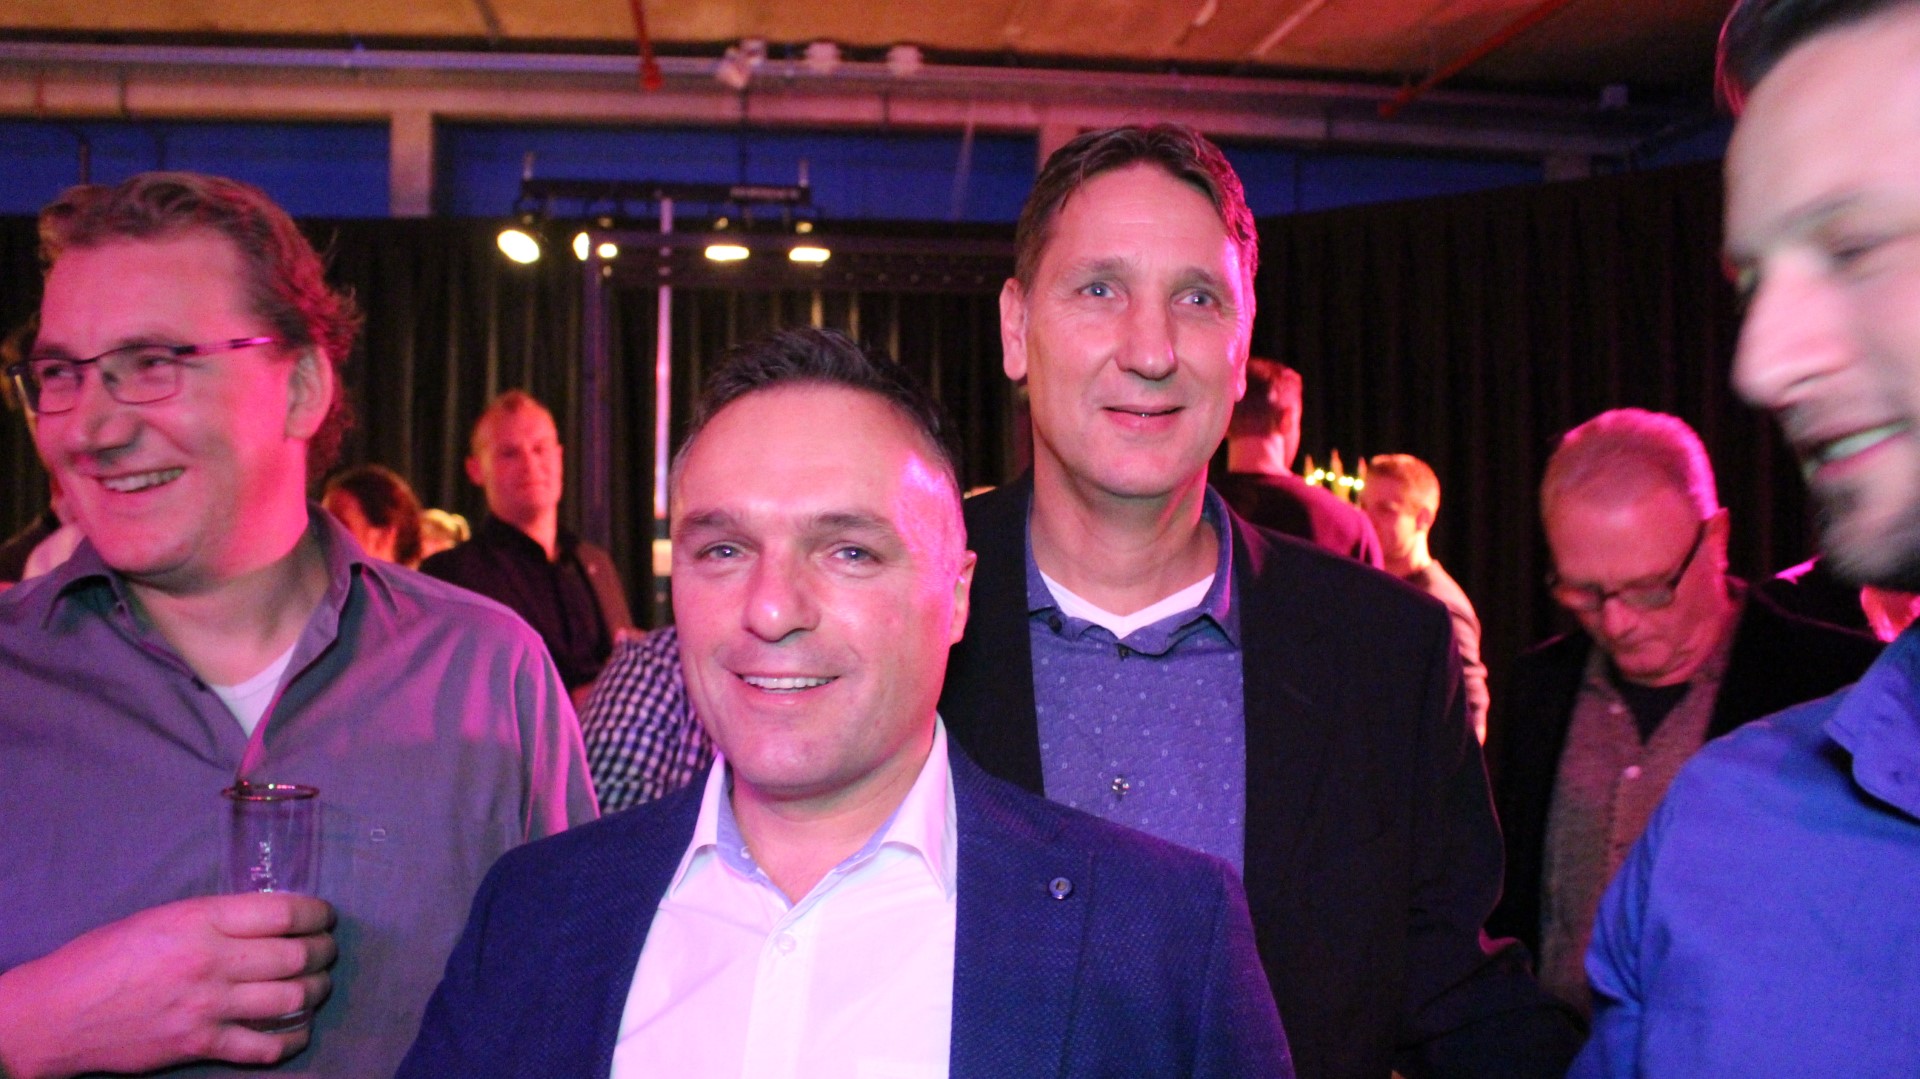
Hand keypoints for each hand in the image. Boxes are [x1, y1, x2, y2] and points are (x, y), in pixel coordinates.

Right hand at [0, 893, 335, 1078]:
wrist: (55, 1015)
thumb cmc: (102, 957)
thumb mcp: (160, 918)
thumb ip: (214, 919)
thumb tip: (266, 921)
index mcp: (199, 921)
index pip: (282, 912)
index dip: (315, 913)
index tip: (324, 916)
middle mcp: (210, 962)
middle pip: (295, 956)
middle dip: (323, 951)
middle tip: (326, 950)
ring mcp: (207, 1008)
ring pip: (291, 999)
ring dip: (316, 990)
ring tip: (318, 984)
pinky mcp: (199, 1046)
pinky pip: (265, 1046)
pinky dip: (292, 1038)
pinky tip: (299, 1028)